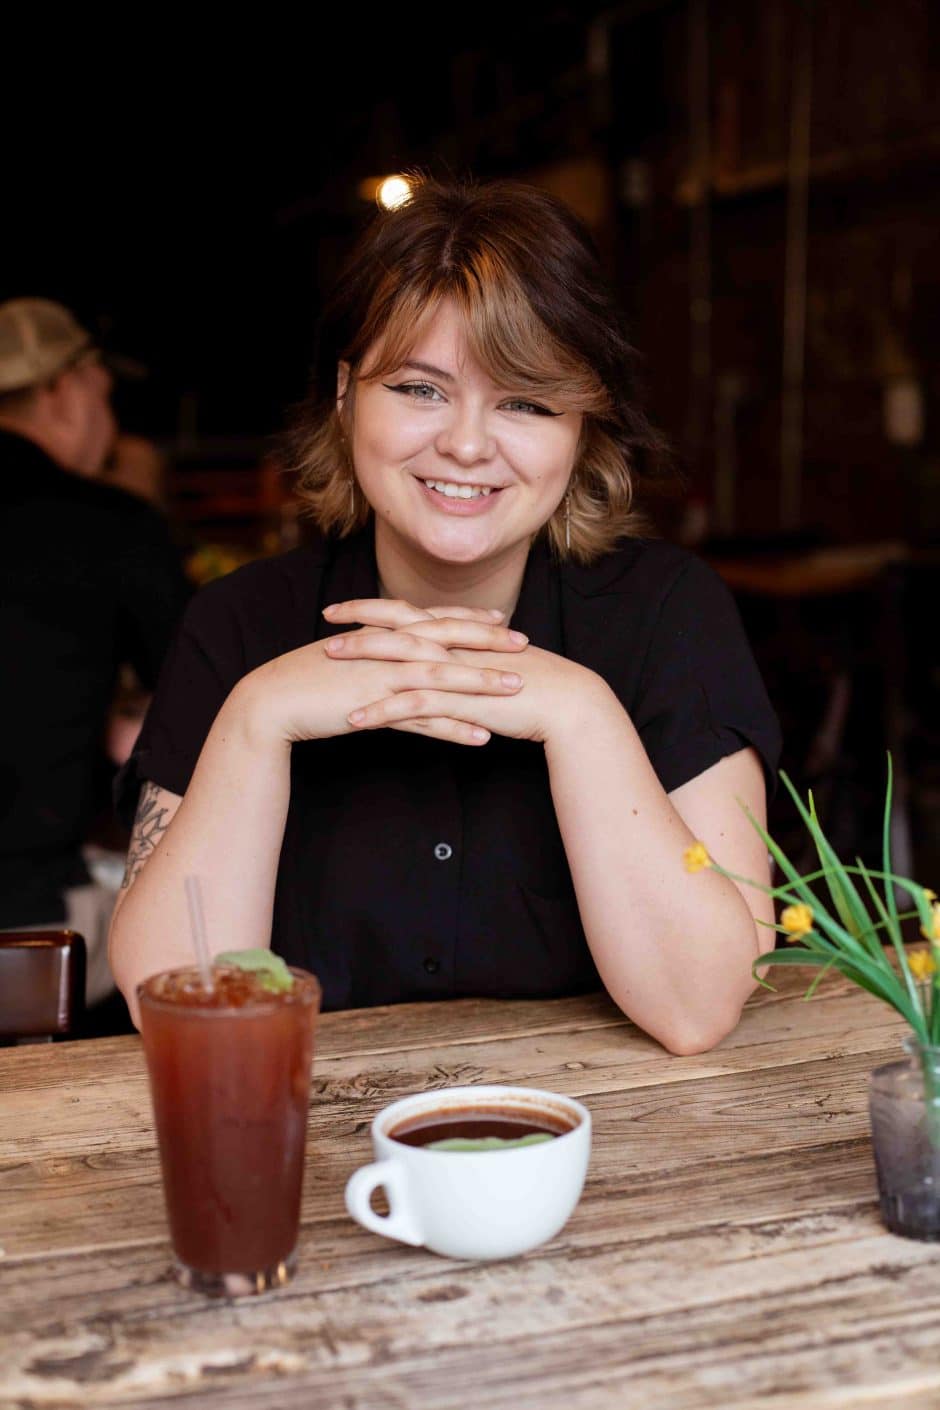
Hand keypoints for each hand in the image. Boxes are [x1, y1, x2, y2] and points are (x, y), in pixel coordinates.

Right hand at [236, 601, 529, 748]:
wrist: (272, 700)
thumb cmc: (308, 681)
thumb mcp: (348, 659)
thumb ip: (376, 654)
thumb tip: (397, 655)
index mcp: (382, 636)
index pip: (434, 622)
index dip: (469, 621)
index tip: (501, 623)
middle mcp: (387, 651)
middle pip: (447, 642)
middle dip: (489, 644)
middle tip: (526, 646)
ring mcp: (383, 678)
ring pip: (443, 678)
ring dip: (483, 684)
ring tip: (517, 690)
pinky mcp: (376, 708)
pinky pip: (423, 719)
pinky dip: (454, 727)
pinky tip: (481, 737)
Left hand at [323, 599, 607, 744]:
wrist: (567, 702)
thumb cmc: (534, 688)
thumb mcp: (493, 667)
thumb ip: (468, 659)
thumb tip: (447, 660)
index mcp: (460, 636)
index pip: (409, 614)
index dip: (373, 609)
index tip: (343, 609)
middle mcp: (454, 646)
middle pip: (397, 630)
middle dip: (358, 628)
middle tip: (324, 628)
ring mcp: (456, 671)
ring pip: (398, 663)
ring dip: (360, 666)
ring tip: (327, 668)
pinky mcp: (460, 700)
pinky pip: (413, 705)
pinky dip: (381, 711)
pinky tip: (355, 721)